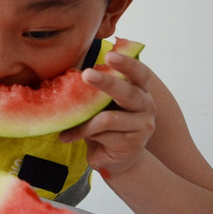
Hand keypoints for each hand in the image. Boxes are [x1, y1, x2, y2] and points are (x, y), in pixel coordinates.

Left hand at [59, 51, 155, 177]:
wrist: (115, 158)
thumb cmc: (104, 124)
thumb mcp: (100, 103)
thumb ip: (95, 89)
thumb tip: (67, 72)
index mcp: (139, 89)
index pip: (139, 72)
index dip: (127, 63)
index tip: (110, 55)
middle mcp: (146, 105)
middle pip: (127, 92)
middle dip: (106, 83)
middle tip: (86, 74)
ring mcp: (142, 126)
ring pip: (108, 118)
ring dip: (84, 121)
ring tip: (66, 124)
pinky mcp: (133, 144)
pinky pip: (102, 135)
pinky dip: (82, 134)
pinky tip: (67, 137)